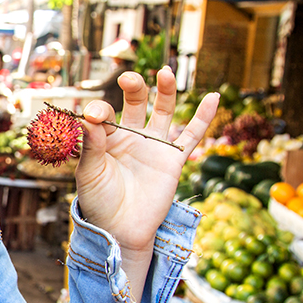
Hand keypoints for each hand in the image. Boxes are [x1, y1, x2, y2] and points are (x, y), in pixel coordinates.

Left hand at [75, 66, 217, 282]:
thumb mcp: (89, 172)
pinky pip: (191, 135)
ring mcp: (153, 145)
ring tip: (165, 73)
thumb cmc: (99, 201)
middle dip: (133, 87)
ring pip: (163, 110)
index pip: (105, 113)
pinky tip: (213, 97)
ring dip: (165, 90)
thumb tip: (90, 117)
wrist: (120, 229)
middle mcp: (131, 136)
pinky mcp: (173, 159)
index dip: (99, 110)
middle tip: (128, 79)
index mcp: (106, 137)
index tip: (93, 115)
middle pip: (136, 101)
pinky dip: (203, 117)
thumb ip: (92, 145)